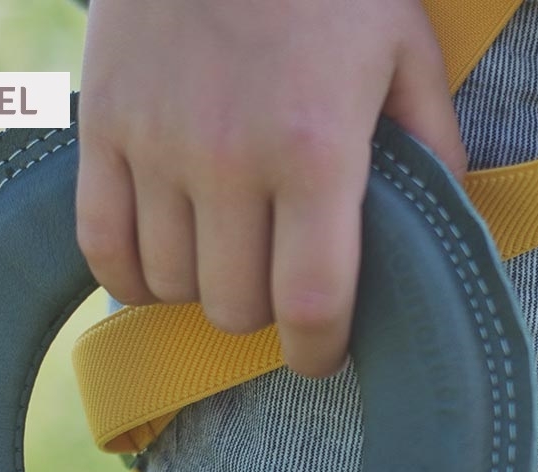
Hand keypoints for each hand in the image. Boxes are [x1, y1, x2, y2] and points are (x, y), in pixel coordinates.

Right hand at [76, 0, 466, 376]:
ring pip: (168, 286)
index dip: (316, 352)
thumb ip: (430, 149)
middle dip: (261, 314)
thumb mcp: (403, 49)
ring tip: (221, 258)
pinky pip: (101, 249)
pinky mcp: (102, 131)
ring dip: (200, 290)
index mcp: (317, 146)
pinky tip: (158, 261)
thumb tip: (435, 233)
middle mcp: (230, 158)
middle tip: (273, 283)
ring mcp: (155, 145)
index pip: (310, 302)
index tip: (316, 356)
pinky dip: (130, 276)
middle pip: (234, 307)